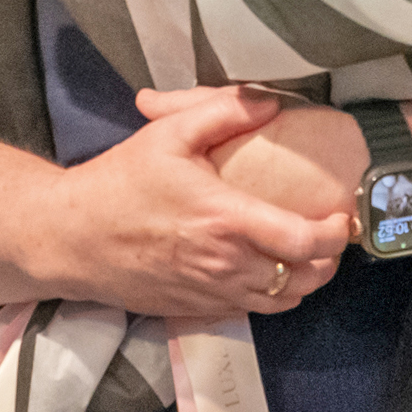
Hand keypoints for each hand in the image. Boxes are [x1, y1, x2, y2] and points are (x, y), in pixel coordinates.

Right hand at [0, 90, 353, 317]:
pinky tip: (269, 269)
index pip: (303, 241)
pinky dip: (273, 295)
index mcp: (226, 221)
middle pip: (305, 277)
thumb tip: (271, 100)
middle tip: (332, 232)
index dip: (335, 233)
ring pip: (283, 301)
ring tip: (309, 253)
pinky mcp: (196, 310)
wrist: (68, 239)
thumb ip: (222, 112)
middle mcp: (226, 265)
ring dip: (306, 280)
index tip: (343, 215)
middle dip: (330, 258)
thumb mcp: (166, 135)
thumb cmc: (118, 184)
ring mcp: (212, 294)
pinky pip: (252, 311)